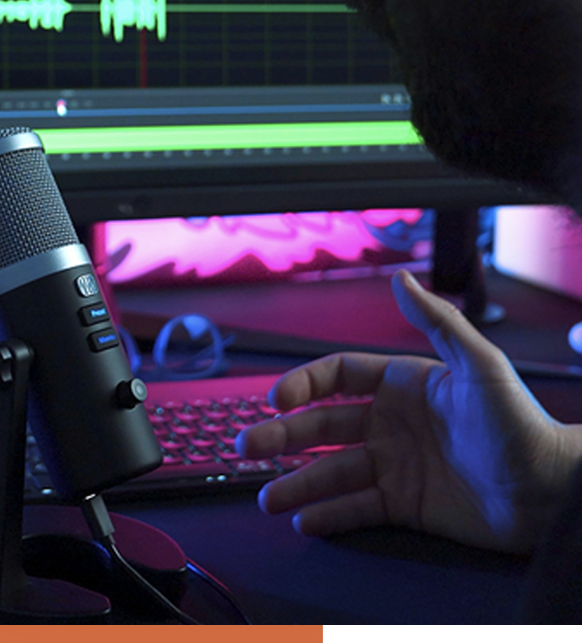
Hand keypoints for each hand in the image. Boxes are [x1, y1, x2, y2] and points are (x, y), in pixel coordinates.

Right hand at [237, 270, 581, 553]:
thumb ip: (438, 321)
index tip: (276, 399)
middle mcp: (390, 422)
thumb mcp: (480, 366)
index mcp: (402, 384)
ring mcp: (395, 465)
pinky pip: (356, 507)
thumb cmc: (521, 424)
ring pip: (331, 471)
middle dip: (281, 435)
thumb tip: (401, 278)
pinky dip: (329, 514)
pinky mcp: (404, 505)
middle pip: (321, 425)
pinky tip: (304, 518)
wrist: (553, 493)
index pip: (337, 377)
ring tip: (265, 497)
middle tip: (245, 446)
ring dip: (296, 482)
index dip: (302, 385)